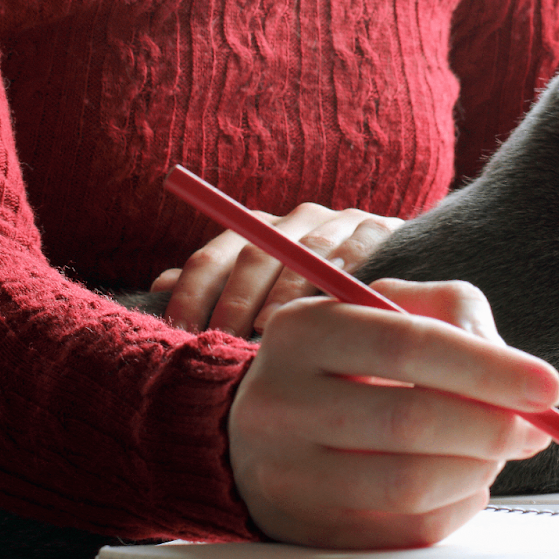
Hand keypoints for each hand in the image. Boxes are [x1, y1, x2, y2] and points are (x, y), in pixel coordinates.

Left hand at [151, 203, 404, 336]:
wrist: (399, 266)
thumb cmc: (315, 295)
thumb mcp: (260, 292)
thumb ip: (213, 288)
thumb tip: (158, 287)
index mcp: (257, 231)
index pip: (213, 257)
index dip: (194, 294)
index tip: (183, 333)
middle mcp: (294, 220)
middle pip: (256, 253)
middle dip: (237, 299)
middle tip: (225, 338)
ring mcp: (338, 220)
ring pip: (304, 252)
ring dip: (287, 292)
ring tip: (271, 330)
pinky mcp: (380, 228)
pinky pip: (359, 248)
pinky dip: (343, 275)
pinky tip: (331, 310)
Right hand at [228, 279, 558, 547]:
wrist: (264, 428)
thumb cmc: (349, 363)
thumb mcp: (392, 309)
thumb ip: (455, 315)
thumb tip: (512, 369)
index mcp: (303, 331)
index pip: (410, 346)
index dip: (490, 369)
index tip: (550, 388)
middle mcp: (279, 403)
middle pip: (411, 421)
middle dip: (494, 427)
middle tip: (536, 429)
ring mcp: (285, 475)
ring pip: (410, 485)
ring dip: (479, 470)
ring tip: (495, 452)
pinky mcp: (305, 531)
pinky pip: (405, 531)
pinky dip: (456, 507)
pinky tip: (459, 481)